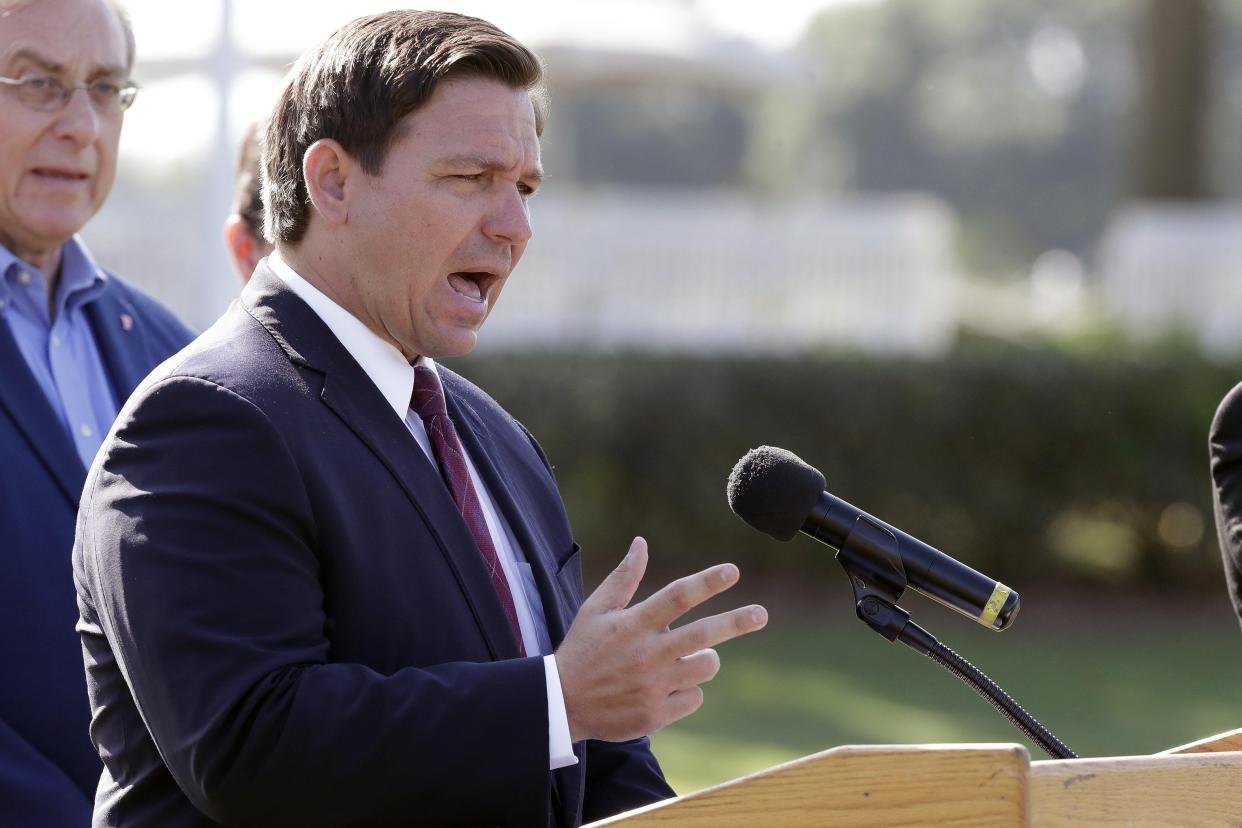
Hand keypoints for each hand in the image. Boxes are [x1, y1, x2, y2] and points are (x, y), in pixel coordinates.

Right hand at [555, 537, 767, 742]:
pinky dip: (688, 690)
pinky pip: (694, 697)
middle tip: (761, 614)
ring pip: (705, 667)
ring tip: (684, 657)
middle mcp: (646, 654)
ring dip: (705, 659)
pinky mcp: (657, 714)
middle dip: (736, 622)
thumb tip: (641, 542)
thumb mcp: (595, 610)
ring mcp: (653, 686)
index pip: (676, 597)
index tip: (732, 571)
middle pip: (703, 635)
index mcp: (633, 624)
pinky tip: (666, 687)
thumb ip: (624, 577)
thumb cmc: (583, 650)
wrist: (562, 705)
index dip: (707, 583)